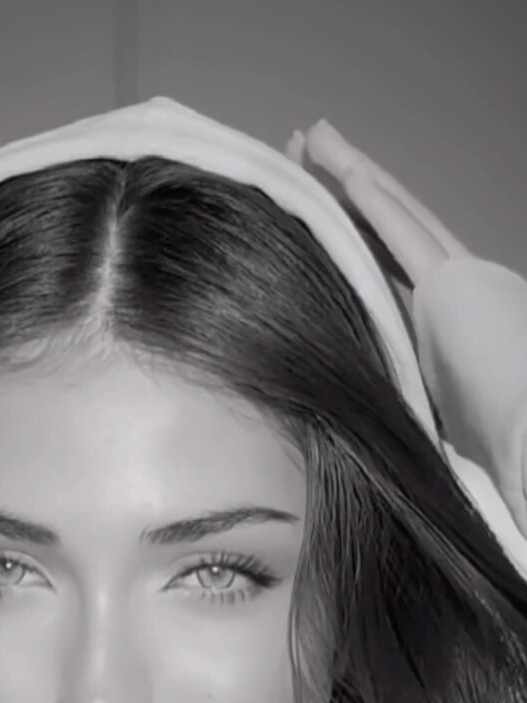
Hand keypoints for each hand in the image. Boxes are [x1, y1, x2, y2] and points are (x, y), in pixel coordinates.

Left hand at [285, 120, 526, 543]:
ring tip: (309, 140)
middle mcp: (460, 303)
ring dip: (347, 177)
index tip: (326, 229)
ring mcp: (460, 289)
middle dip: (346, 195)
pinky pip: (398, 229)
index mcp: (453, 340)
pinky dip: (364, 194)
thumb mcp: (428, 435)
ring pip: (391, 219)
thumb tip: (338, 443)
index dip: (358, 245)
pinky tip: (332, 162)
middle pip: (389, 236)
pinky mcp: (454, 287)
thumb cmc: (495, 463)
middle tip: (305, 154)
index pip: (393, 279)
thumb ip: (392, 413)